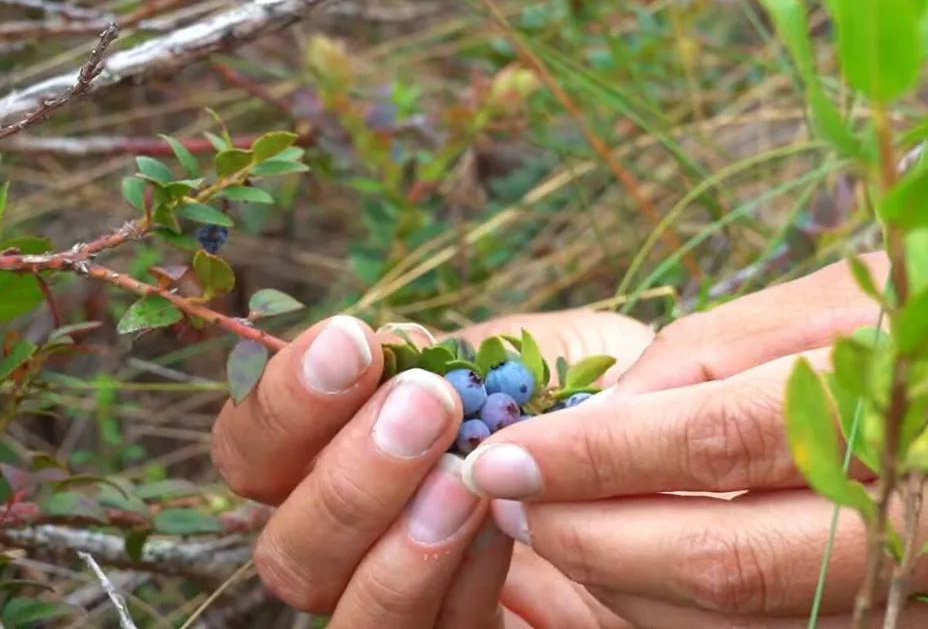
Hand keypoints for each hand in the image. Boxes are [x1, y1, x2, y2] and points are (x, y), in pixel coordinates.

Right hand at [210, 310, 653, 626]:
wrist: (691, 466)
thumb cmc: (601, 399)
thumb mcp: (532, 355)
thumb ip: (454, 357)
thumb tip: (393, 353)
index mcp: (343, 457)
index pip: (255, 452)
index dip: (282, 403)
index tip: (352, 345)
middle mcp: (357, 543)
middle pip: (282, 549)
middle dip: (343, 475)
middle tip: (425, 409)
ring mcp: (407, 603)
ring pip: (341, 612)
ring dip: (392, 541)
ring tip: (465, 478)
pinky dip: (451, 583)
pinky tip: (500, 525)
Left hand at [463, 252, 927, 626]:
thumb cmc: (903, 329)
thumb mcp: (824, 304)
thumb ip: (708, 355)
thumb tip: (596, 419)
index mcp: (894, 410)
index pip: (719, 442)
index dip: (596, 456)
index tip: (501, 456)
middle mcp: (911, 521)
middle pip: (721, 559)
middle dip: (588, 537)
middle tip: (505, 501)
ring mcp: (902, 589)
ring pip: (732, 617)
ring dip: (614, 580)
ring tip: (544, 524)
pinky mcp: (879, 621)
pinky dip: (667, 605)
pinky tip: (616, 561)